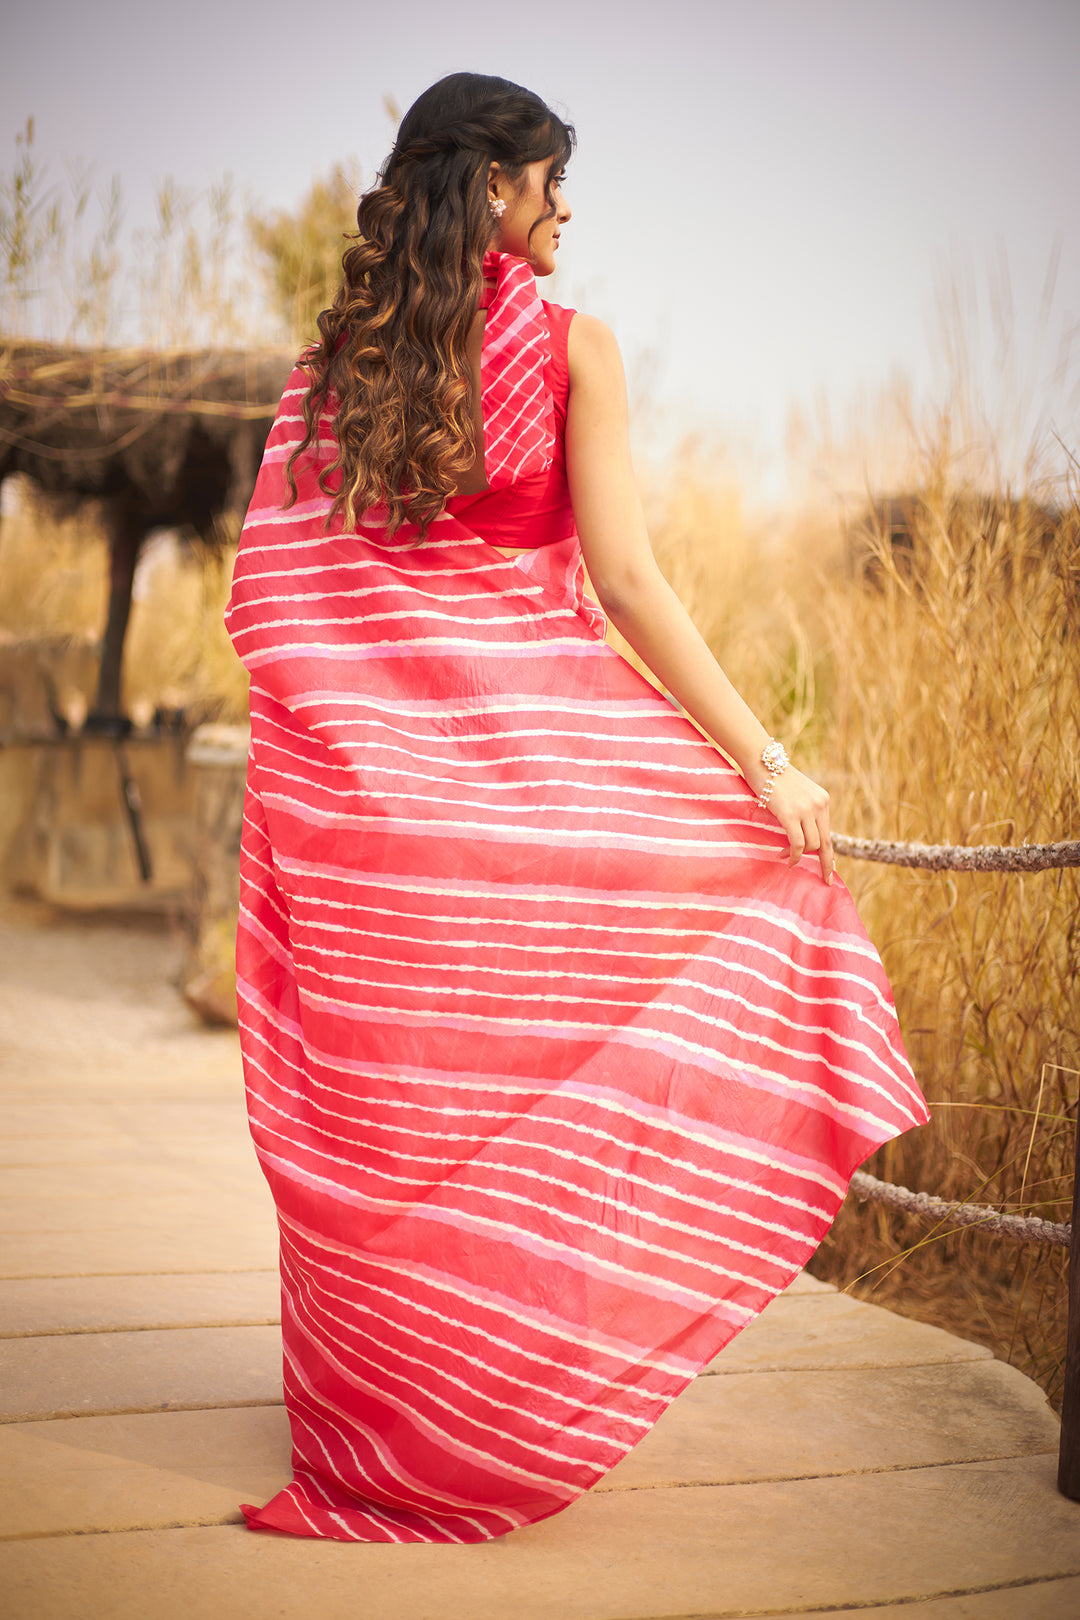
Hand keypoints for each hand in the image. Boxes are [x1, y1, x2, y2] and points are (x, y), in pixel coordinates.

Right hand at [764, 766, 833, 883]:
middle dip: (825, 863)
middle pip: (825, 842)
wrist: (762, 759)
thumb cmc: (772, 776)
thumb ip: (802, 811)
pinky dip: (793, 855)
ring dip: (798, 856)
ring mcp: (806, 809)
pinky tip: (785, 859)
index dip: (830, 854)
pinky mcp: (790, 814)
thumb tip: (801, 837)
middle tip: (824, 879)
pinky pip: (797, 843)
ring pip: (811, 845)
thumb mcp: (795, 794)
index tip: (831, 869)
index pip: (828, 833)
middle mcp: (818, 805)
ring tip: (784, 856)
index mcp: (822, 800)